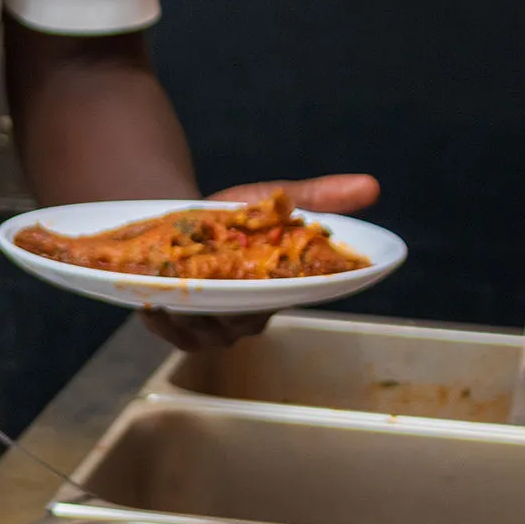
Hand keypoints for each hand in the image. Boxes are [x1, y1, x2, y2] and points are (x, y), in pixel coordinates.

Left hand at [142, 173, 380, 351]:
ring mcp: (213, 326)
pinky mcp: (180, 327)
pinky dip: (162, 326)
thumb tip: (373, 185)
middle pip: (241, 326)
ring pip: (205, 337)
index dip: (271, 299)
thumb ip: (319, 196)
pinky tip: (152, 307)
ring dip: (189, 322)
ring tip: (172, 303)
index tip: (258, 287)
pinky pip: (174, 338)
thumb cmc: (236, 216)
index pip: (282, 303)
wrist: (184, 221)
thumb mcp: (273, 199)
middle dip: (225, 314)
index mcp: (276, 292)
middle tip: (208, 295)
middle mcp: (247, 316)